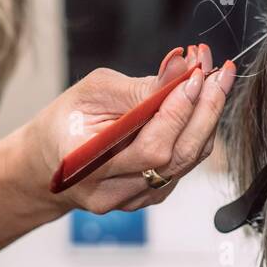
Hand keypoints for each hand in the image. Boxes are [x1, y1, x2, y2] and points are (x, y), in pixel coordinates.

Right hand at [19, 44, 234, 214]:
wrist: (47, 164)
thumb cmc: (66, 122)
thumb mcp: (91, 93)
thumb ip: (138, 87)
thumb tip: (181, 66)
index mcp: (85, 166)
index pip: (149, 147)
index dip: (178, 111)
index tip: (196, 74)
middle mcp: (111, 191)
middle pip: (177, 157)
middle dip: (204, 110)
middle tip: (218, 73)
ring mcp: (133, 199)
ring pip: (187, 162)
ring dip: (207, 118)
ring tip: (216, 80)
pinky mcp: (150, 196)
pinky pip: (184, 165)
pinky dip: (198, 132)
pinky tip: (203, 103)